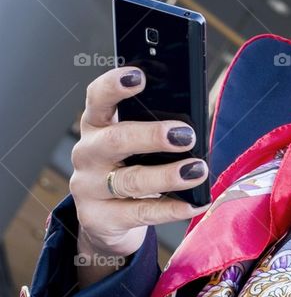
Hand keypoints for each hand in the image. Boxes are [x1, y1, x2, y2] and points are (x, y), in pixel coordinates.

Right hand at [69, 66, 210, 286]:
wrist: (106, 220)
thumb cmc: (130, 169)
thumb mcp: (137, 145)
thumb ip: (154, 129)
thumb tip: (193, 126)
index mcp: (96, 125)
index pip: (98, 99)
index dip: (115, 85)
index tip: (139, 76)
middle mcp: (88, 153)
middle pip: (115, 140)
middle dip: (151, 135)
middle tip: (185, 135)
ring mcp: (89, 187)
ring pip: (129, 180)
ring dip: (167, 175)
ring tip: (197, 170)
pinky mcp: (100, 218)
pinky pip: (140, 213)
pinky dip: (172, 208)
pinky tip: (195, 203)